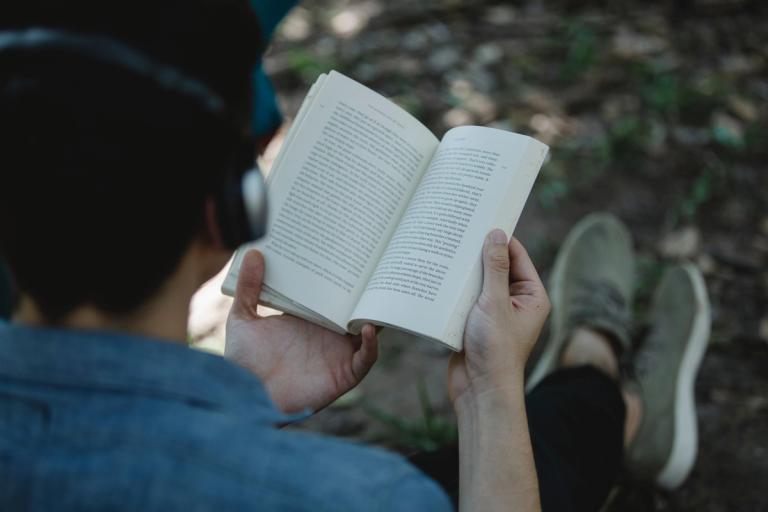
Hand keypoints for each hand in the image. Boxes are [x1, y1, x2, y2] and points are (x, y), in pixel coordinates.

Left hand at [225, 250, 377, 413]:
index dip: (343, 277)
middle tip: (375, 266)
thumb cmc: (244, 363)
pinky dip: (373, 345)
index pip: (333, 294)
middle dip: (367, 290)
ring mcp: (338, 353)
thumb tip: (255, 251)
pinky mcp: (344, 373)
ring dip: (375, 314)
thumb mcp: (243, 319)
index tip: (350, 251)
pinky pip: (366, 358)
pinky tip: (368, 328)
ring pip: (368, 330)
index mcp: (309, 319)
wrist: (248, 397)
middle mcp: (327, 334)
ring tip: (379, 292)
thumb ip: (249, 287)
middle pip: (355, 308)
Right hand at [448, 230, 549, 405]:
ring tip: (444, 251)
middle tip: (457, 232)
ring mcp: (495, 313)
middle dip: (478, 254)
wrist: (480, 391)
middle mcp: (516, 302)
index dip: (500, 237)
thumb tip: (496, 234)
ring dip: (464, 272)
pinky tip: (437, 278)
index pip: (517, 255)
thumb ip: (495, 267)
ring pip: (478, 282)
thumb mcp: (495, 302)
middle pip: (496, 267)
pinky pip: (465, 299)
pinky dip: (454, 290)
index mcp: (532, 295)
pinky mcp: (475, 323)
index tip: (480, 218)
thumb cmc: (495, 350)